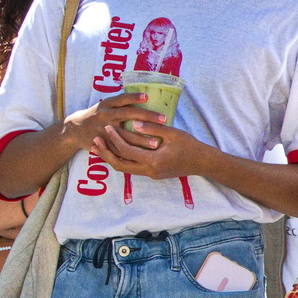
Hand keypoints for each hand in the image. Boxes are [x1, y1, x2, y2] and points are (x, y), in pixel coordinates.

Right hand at [59, 91, 161, 152]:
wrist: (75, 129)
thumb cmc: (100, 116)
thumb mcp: (107, 107)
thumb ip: (123, 105)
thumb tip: (148, 97)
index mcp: (107, 105)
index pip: (121, 99)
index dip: (133, 97)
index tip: (147, 97)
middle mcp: (104, 115)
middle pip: (126, 114)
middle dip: (146, 117)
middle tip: (164, 120)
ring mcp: (102, 130)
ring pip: (123, 135)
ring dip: (141, 139)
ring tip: (157, 143)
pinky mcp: (102, 144)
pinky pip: (118, 149)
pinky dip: (131, 152)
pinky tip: (145, 155)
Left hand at [94, 116, 215, 179]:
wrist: (203, 163)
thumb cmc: (190, 145)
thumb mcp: (173, 134)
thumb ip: (153, 128)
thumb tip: (134, 123)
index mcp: (154, 160)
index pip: (127, 151)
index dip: (115, 139)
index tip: (107, 127)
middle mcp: (150, 171)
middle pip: (120, 165)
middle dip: (105, 154)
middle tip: (94, 142)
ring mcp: (151, 175)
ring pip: (124, 169)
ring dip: (111, 159)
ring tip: (100, 148)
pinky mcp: (153, 174)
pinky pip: (132, 168)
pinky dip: (122, 160)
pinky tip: (117, 151)